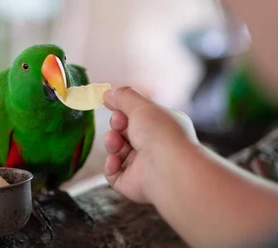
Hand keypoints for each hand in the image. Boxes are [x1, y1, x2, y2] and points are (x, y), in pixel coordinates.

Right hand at [103, 87, 196, 203]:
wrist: (169, 170)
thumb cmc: (161, 134)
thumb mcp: (142, 106)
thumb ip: (123, 97)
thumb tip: (109, 93)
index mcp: (163, 127)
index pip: (140, 117)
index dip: (125, 111)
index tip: (114, 106)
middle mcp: (156, 147)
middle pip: (126, 133)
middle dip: (117, 126)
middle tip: (118, 124)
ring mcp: (144, 166)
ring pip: (118, 152)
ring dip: (112, 144)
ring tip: (114, 141)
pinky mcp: (133, 184)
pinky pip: (114, 174)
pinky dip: (110, 166)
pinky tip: (114, 160)